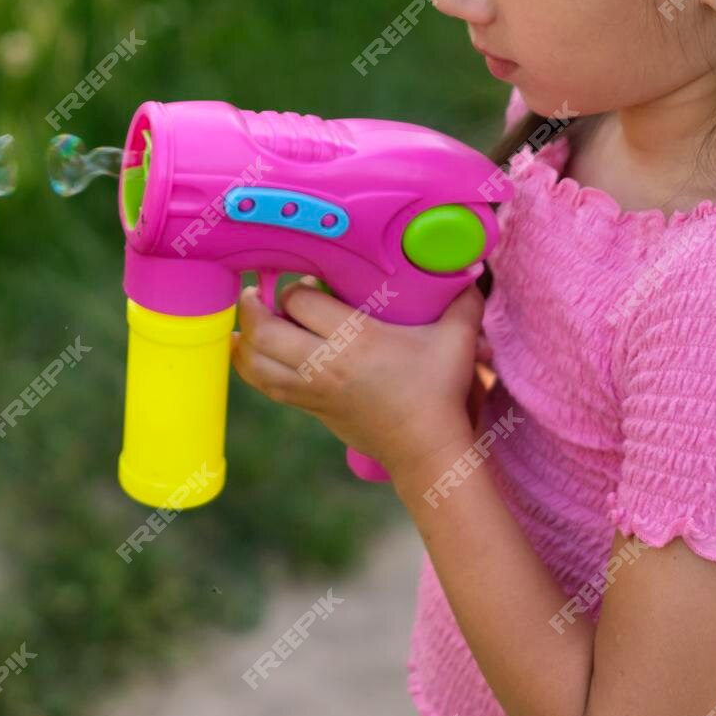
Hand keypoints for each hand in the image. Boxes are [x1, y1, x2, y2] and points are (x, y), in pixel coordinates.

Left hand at [231, 277, 485, 477]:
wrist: (428, 449)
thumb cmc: (440, 391)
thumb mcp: (457, 338)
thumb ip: (463, 299)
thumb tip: (472, 266)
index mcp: (354, 339)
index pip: (301, 301)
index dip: (294, 286)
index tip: (305, 279)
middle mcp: (325, 365)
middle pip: (266, 332)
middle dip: (253, 308)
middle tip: (253, 292)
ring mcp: (314, 391)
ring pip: (256, 365)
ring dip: (244, 339)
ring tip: (244, 319)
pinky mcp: (312, 410)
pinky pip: (267, 386)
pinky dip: (249, 367)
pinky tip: (245, 351)